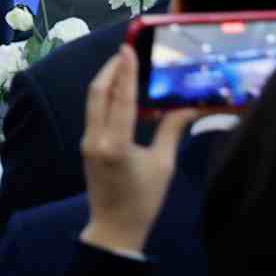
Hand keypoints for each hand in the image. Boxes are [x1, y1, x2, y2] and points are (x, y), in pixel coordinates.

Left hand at [78, 46, 198, 255]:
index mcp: (115, 144)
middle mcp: (95, 139)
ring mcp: (86, 141)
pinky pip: (94, 113)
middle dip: (110, 69)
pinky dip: (105, 97)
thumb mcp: (163, 165)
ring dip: (106, 81)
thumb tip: (188, 107)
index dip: (125, 72)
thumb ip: (170, 131)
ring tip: (122, 64)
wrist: (114, 226)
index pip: (120, 99)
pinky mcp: (86, 145)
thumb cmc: (143, 200)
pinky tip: (117, 91)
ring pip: (92, 101)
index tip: (127, 49)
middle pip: (98, 93)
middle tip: (125, 50)